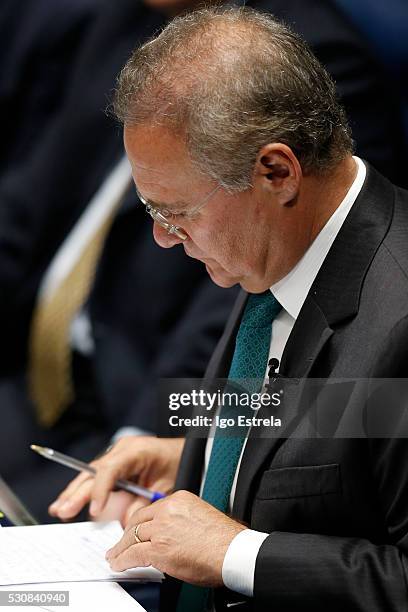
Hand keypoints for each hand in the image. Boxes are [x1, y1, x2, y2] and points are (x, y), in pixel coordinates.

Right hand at [48, 436, 183, 522]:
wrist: (182, 450)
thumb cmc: (176, 463)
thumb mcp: (165, 485)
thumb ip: (144, 504)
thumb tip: (125, 524)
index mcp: (136, 451)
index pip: (111, 470)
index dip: (100, 490)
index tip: (94, 511)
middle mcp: (122, 450)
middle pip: (94, 472)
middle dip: (78, 493)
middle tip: (63, 510)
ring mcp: (116, 455)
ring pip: (90, 474)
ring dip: (75, 493)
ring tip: (59, 509)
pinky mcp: (114, 463)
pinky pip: (96, 477)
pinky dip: (84, 490)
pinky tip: (69, 502)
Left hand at [106, 490, 245, 586]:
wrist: (232, 552)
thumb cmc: (224, 540)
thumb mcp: (201, 517)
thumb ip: (182, 520)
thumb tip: (172, 534)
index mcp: (179, 499)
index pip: (152, 509)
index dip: (140, 523)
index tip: (136, 530)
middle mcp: (168, 510)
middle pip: (138, 521)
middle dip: (127, 534)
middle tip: (120, 543)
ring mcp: (161, 528)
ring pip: (132, 537)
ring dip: (121, 548)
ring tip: (115, 556)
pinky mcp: (158, 548)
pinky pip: (133, 554)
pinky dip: (122, 560)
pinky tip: (118, 565)